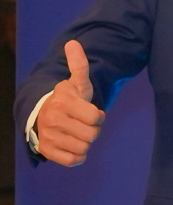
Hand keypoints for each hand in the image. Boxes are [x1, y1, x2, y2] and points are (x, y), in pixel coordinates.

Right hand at [35, 41, 105, 166]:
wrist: (42, 115)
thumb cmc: (67, 99)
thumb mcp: (77, 83)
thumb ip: (79, 65)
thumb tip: (73, 43)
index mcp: (62, 102)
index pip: (97, 118)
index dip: (98, 116)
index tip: (90, 111)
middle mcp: (53, 119)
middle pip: (93, 134)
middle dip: (93, 130)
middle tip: (82, 123)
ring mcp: (48, 136)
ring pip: (84, 148)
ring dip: (85, 142)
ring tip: (76, 132)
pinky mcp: (46, 151)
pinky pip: (73, 161)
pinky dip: (77, 156)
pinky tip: (72, 145)